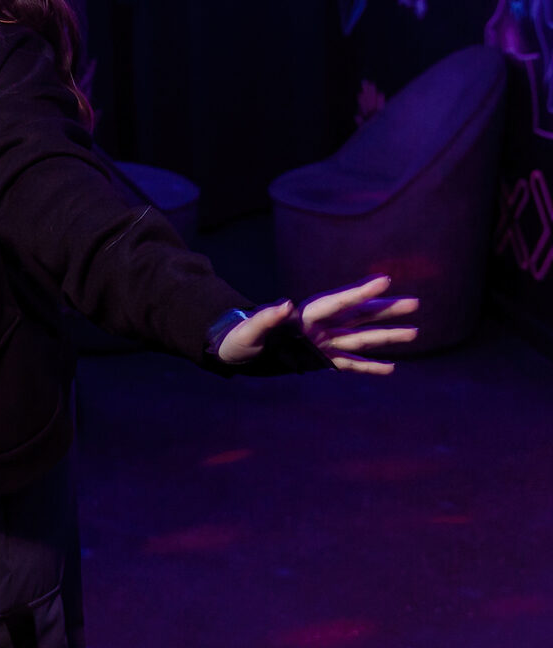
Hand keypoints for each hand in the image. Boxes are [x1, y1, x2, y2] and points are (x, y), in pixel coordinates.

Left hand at [216, 275, 419, 373]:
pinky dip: (370, 367)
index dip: (360, 292)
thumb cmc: (238, 340)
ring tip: (415, 332)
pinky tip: (392, 368)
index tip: (385, 279)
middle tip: (415, 303)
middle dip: (385, 310)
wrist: (232, 352)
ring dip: (386, 336)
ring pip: (360, 338)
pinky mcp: (319, 360)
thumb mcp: (249, 330)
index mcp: (304, 317)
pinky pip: (350, 364)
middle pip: (357, 316)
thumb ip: (266, 317)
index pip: (338, 303)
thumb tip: (285, 303)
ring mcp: (322, 343)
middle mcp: (318, 327)